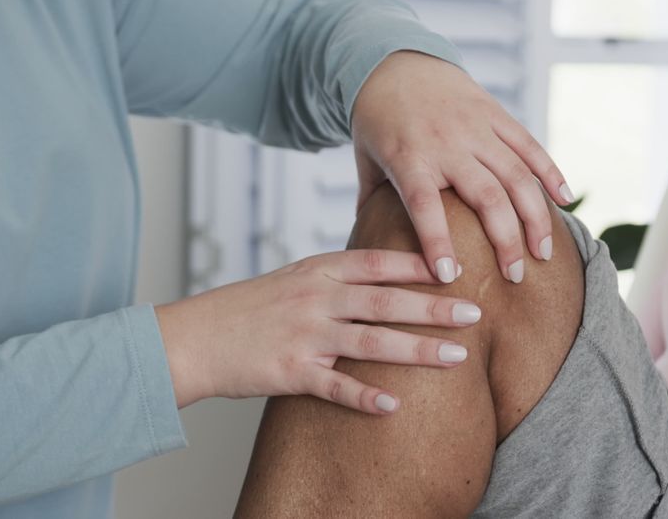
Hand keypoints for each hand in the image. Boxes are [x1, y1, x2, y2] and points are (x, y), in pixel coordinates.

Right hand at [155, 249, 479, 413]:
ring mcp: (304, 335)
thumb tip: (383, 277)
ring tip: (456, 357)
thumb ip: (335, 277)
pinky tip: (393, 406)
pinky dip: (364, 397)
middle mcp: (315, 298)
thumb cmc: (246, 308)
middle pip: (386, 302)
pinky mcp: (290, 371)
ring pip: (371, 342)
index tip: (456, 266)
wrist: (193, 337)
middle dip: (434, 307)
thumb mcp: (292, 277)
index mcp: (317, 270)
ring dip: (417, 350)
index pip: (377, 262)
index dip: (419, 263)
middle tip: (474, 312)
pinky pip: (335, 387)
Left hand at [351, 51, 573, 284]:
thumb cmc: (376, 121)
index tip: (450, 275)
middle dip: (505, 241)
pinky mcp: (495, 114)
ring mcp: (475, 127)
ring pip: (516, 176)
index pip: (424, 205)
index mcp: (408, 157)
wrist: (393, 60)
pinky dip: (550, 173)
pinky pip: (529, 145)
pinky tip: (565, 200)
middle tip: (515, 276)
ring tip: (543, 253)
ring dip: (535, 218)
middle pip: (486, 196)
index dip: (437, 240)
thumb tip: (367, 253)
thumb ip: (370, 205)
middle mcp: (446, 142)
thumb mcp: (365, 161)